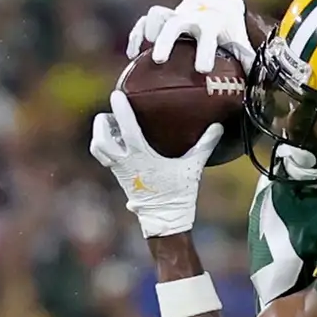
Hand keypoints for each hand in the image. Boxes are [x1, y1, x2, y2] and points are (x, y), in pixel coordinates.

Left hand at [88, 89, 222, 238]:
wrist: (166, 221)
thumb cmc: (179, 194)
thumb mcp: (193, 167)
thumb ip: (204, 145)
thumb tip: (218, 126)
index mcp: (141, 157)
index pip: (126, 128)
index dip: (121, 110)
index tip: (117, 95)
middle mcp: (126, 163)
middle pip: (101, 138)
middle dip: (102, 123)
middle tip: (111, 114)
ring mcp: (119, 171)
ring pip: (98, 148)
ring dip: (99, 134)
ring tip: (110, 126)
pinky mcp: (119, 176)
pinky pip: (104, 158)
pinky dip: (105, 146)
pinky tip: (117, 142)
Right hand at [128, 0, 255, 74]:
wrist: (218, 6)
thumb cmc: (229, 31)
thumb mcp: (239, 42)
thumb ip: (247, 58)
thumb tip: (260, 79)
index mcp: (212, 23)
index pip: (207, 34)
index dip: (204, 49)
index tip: (202, 69)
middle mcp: (191, 16)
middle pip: (175, 23)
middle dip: (167, 40)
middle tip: (159, 59)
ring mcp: (174, 14)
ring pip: (157, 16)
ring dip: (148, 31)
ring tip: (144, 52)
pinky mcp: (161, 18)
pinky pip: (144, 22)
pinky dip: (136, 35)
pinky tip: (132, 55)